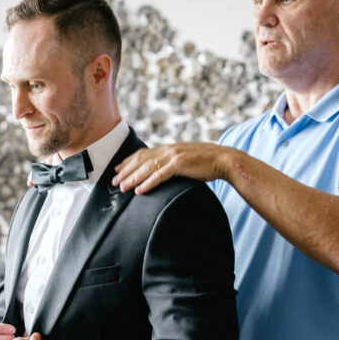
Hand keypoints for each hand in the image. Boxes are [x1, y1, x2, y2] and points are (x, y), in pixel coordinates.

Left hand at [113, 143, 237, 193]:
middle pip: (140, 160)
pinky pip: (160, 175)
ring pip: (147, 168)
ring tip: (122, 187)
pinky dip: (148, 183)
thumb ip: (171, 163)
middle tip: (113, 182)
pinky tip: (139, 191)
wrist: (225, 159)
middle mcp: (168, 150)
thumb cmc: (206, 163)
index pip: (143, 154)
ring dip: (132, 178)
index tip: (117, 169)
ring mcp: (174, 156)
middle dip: (125, 171)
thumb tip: (160, 171)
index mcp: (168, 148)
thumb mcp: (185, 160)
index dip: (128, 162)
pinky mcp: (180, 164)